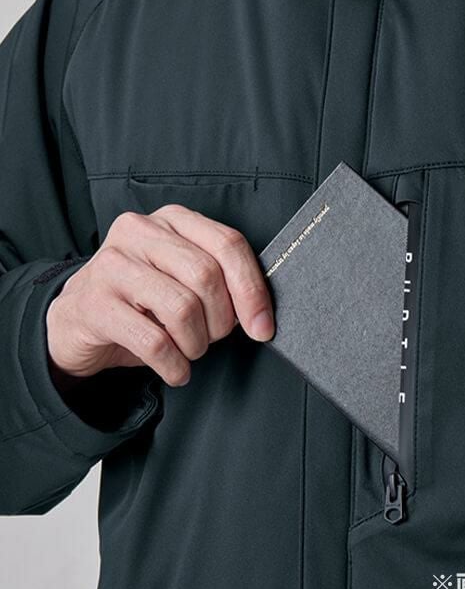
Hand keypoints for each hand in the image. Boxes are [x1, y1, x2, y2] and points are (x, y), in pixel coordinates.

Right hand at [46, 204, 274, 388]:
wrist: (78, 321)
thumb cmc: (144, 300)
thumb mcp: (184, 278)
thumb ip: (221, 280)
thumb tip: (260, 314)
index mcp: (172, 219)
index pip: (228, 244)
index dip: (251, 289)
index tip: (262, 326)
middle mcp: (139, 231)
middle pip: (206, 275)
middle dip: (221, 320)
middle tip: (214, 338)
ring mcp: (112, 265)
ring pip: (182, 308)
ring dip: (196, 344)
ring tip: (190, 351)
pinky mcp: (93, 303)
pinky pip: (154, 341)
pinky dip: (174, 365)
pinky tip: (175, 369)